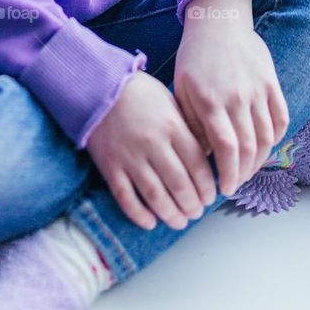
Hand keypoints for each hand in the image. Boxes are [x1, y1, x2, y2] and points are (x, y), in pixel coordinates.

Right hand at [85, 70, 217, 230]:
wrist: (99, 87)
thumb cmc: (140, 94)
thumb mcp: (170, 102)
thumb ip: (186, 128)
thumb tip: (206, 158)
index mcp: (172, 126)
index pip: (198, 165)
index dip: (207, 186)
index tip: (211, 197)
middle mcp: (153, 143)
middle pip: (179, 184)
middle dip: (192, 205)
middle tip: (197, 212)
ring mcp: (130, 156)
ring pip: (155, 195)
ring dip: (171, 214)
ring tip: (180, 221)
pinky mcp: (110, 166)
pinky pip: (126, 197)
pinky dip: (139, 214)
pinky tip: (150, 222)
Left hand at [174, 6, 288, 196]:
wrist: (219, 21)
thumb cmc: (195, 57)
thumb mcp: (182, 89)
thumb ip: (193, 122)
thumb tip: (203, 155)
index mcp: (211, 101)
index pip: (226, 148)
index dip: (228, 173)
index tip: (224, 189)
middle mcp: (237, 97)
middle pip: (248, 147)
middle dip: (243, 173)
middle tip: (235, 184)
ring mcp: (258, 89)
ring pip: (267, 136)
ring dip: (260, 160)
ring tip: (248, 170)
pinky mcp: (272, 83)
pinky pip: (281, 118)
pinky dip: (277, 138)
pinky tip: (266, 147)